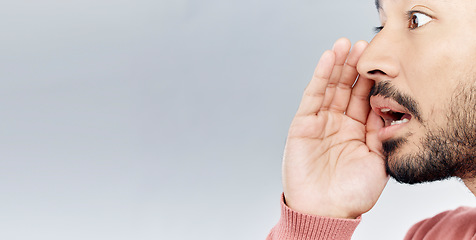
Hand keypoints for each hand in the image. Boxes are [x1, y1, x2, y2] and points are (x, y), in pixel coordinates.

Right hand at [282, 38, 388, 218]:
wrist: (326, 211)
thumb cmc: (353, 193)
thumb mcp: (378, 161)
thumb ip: (381, 133)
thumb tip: (387, 107)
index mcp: (357, 133)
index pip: (364, 100)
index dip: (371, 81)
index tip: (381, 61)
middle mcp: (338, 124)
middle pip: (347, 89)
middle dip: (355, 67)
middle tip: (363, 45)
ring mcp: (320, 122)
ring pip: (330, 87)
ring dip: (338, 65)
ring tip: (345, 44)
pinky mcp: (303, 123)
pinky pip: (313, 95)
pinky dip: (321, 75)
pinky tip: (329, 58)